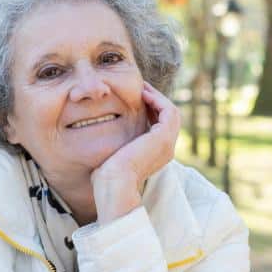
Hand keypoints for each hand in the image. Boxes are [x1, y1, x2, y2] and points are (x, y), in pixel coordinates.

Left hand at [91, 83, 180, 223]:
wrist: (114, 184)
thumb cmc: (107, 176)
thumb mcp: (113, 156)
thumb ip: (115, 145)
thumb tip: (100, 136)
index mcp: (156, 155)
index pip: (159, 126)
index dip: (150, 110)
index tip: (135, 98)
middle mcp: (166, 149)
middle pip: (167, 117)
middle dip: (155, 100)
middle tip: (140, 88)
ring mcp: (167, 144)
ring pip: (170, 112)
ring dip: (157, 97)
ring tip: (142, 87)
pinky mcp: (163, 137)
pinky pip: (168, 110)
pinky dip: (158, 99)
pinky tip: (143, 93)